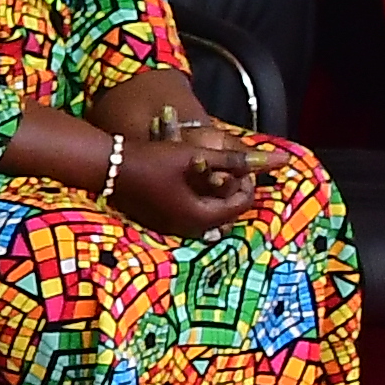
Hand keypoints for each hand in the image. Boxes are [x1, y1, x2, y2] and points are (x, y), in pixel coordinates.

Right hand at [113, 136, 261, 235]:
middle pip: (226, 211)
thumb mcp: (195, 156)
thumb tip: (276, 160)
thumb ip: (236, 160)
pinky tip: (189, 178)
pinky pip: (191, 213)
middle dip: (231, 188)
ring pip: (209, 212)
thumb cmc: (152, 160)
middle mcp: (188, 229)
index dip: (247, 180)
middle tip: (225, 165)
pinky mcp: (161, 222)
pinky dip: (198, 197)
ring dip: (215, 192)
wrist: (108, 166)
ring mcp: (173, 228)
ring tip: (208, 169)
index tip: (237, 163)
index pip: (242, 204)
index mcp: (200, 216)